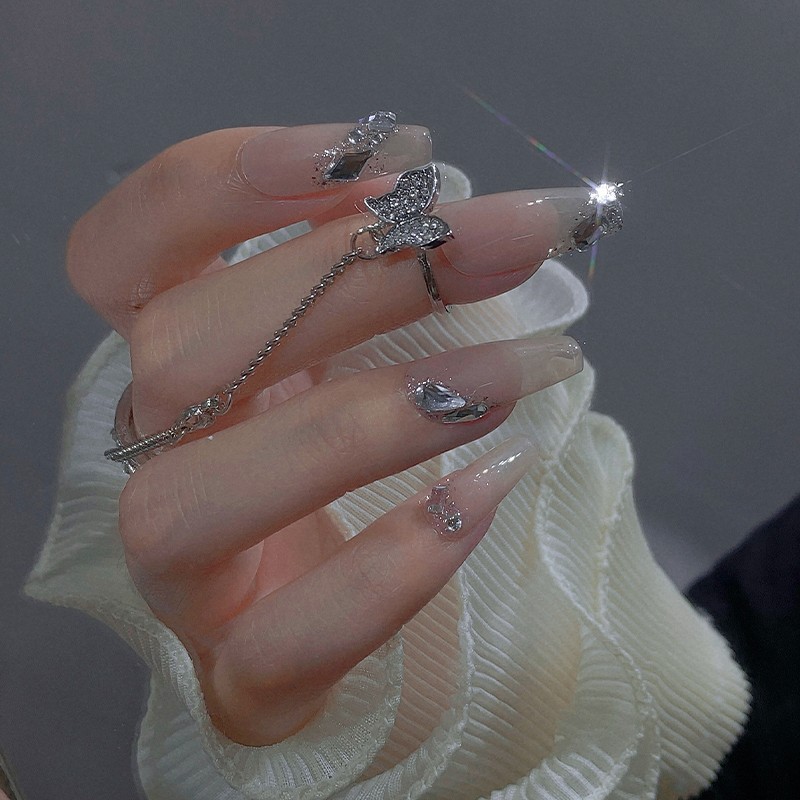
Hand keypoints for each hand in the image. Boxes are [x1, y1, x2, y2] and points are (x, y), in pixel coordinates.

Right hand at [67, 121, 584, 744]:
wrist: (400, 632)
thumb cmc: (381, 469)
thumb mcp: (375, 356)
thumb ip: (390, 289)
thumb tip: (463, 214)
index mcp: (182, 361)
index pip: (129, 249)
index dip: (222, 185)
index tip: (379, 152)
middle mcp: (159, 458)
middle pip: (184, 349)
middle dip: (348, 278)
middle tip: (505, 242)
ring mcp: (189, 577)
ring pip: (197, 497)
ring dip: (366, 420)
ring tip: (518, 374)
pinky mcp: (241, 678)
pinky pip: (281, 641)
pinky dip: (388, 568)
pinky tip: (485, 494)